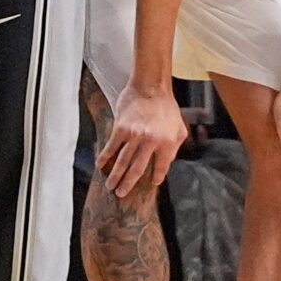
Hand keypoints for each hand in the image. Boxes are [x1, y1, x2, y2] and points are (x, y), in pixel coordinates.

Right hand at [99, 80, 189, 199]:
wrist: (151, 87)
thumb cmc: (166, 107)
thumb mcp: (179, 127)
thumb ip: (174, 146)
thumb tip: (167, 162)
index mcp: (167, 142)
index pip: (161, 166)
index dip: (157, 176)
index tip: (152, 183)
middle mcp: (151, 141)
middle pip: (137, 169)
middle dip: (128, 184)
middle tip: (121, 194)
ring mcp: (135, 135)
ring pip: (123, 161)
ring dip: (115, 176)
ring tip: (110, 186)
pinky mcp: (121, 127)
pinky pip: (112, 146)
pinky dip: (105, 157)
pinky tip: (100, 165)